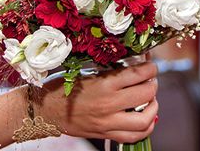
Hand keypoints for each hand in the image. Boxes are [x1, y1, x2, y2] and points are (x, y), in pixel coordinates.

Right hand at [37, 62, 158, 142]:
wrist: (45, 111)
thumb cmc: (65, 87)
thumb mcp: (89, 72)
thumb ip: (113, 72)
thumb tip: (138, 64)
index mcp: (105, 84)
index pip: (139, 74)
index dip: (150, 68)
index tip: (150, 65)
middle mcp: (109, 104)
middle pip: (146, 94)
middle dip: (153, 84)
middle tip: (151, 80)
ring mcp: (108, 122)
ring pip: (145, 119)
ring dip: (153, 107)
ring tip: (151, 99)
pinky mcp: (106, 134)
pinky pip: (134, 136)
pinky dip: (146, 127)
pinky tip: (146, 117)